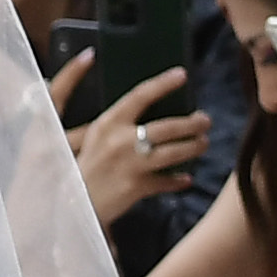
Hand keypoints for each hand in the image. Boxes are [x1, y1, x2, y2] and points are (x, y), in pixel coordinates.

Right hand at [69, 62, 203, 227]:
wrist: (72, 201)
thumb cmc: (84, 165)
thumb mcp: (94, 137)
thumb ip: (117, 123)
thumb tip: (149, 110)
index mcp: (108, 123)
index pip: (140, 95)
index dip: (163, 83)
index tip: (181, 74)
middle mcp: (121, 141)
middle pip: (167, 126)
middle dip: (192, 122)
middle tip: (205, 120)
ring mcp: (131, 164)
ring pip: (174, 152)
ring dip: (194, 146)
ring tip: (202, 143)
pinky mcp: (137, 187)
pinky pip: (166, 182)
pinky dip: (178, 180)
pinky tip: (186, 178)